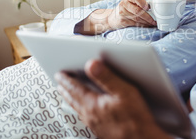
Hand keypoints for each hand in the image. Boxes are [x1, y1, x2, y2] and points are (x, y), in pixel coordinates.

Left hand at [55, 59, 170, 138]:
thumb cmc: (136, 117)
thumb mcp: (124, 92)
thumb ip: (107, 77)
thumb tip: (91, 64)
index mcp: (93, 104)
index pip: (75, 89)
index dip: (67, 79)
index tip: (60, 73)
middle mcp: (90, 115)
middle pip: (73, 99)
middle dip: (66, 89)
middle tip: (59, 81)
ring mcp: (94, 125)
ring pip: (78, 109)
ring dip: (71, 99)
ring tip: (68, 94)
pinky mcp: (100, 131)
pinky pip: (85, 117)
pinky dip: (80, 109)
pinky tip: (84, 111)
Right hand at [75, 0, 155, 34]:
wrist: (111, 19)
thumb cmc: (124, 10)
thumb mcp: (129, 3)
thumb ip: (138, 4)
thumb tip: (152, 7)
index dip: (142, 2)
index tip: (148, 7)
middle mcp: (124, 4)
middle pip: (138, 10)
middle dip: (148, 16)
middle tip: (154, 20)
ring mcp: (122, 13)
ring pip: (137, 18)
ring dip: (147, 22)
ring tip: (152, 23)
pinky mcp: (122, 21)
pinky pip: (135, 24)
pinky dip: (142, 25)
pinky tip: (147, 25)